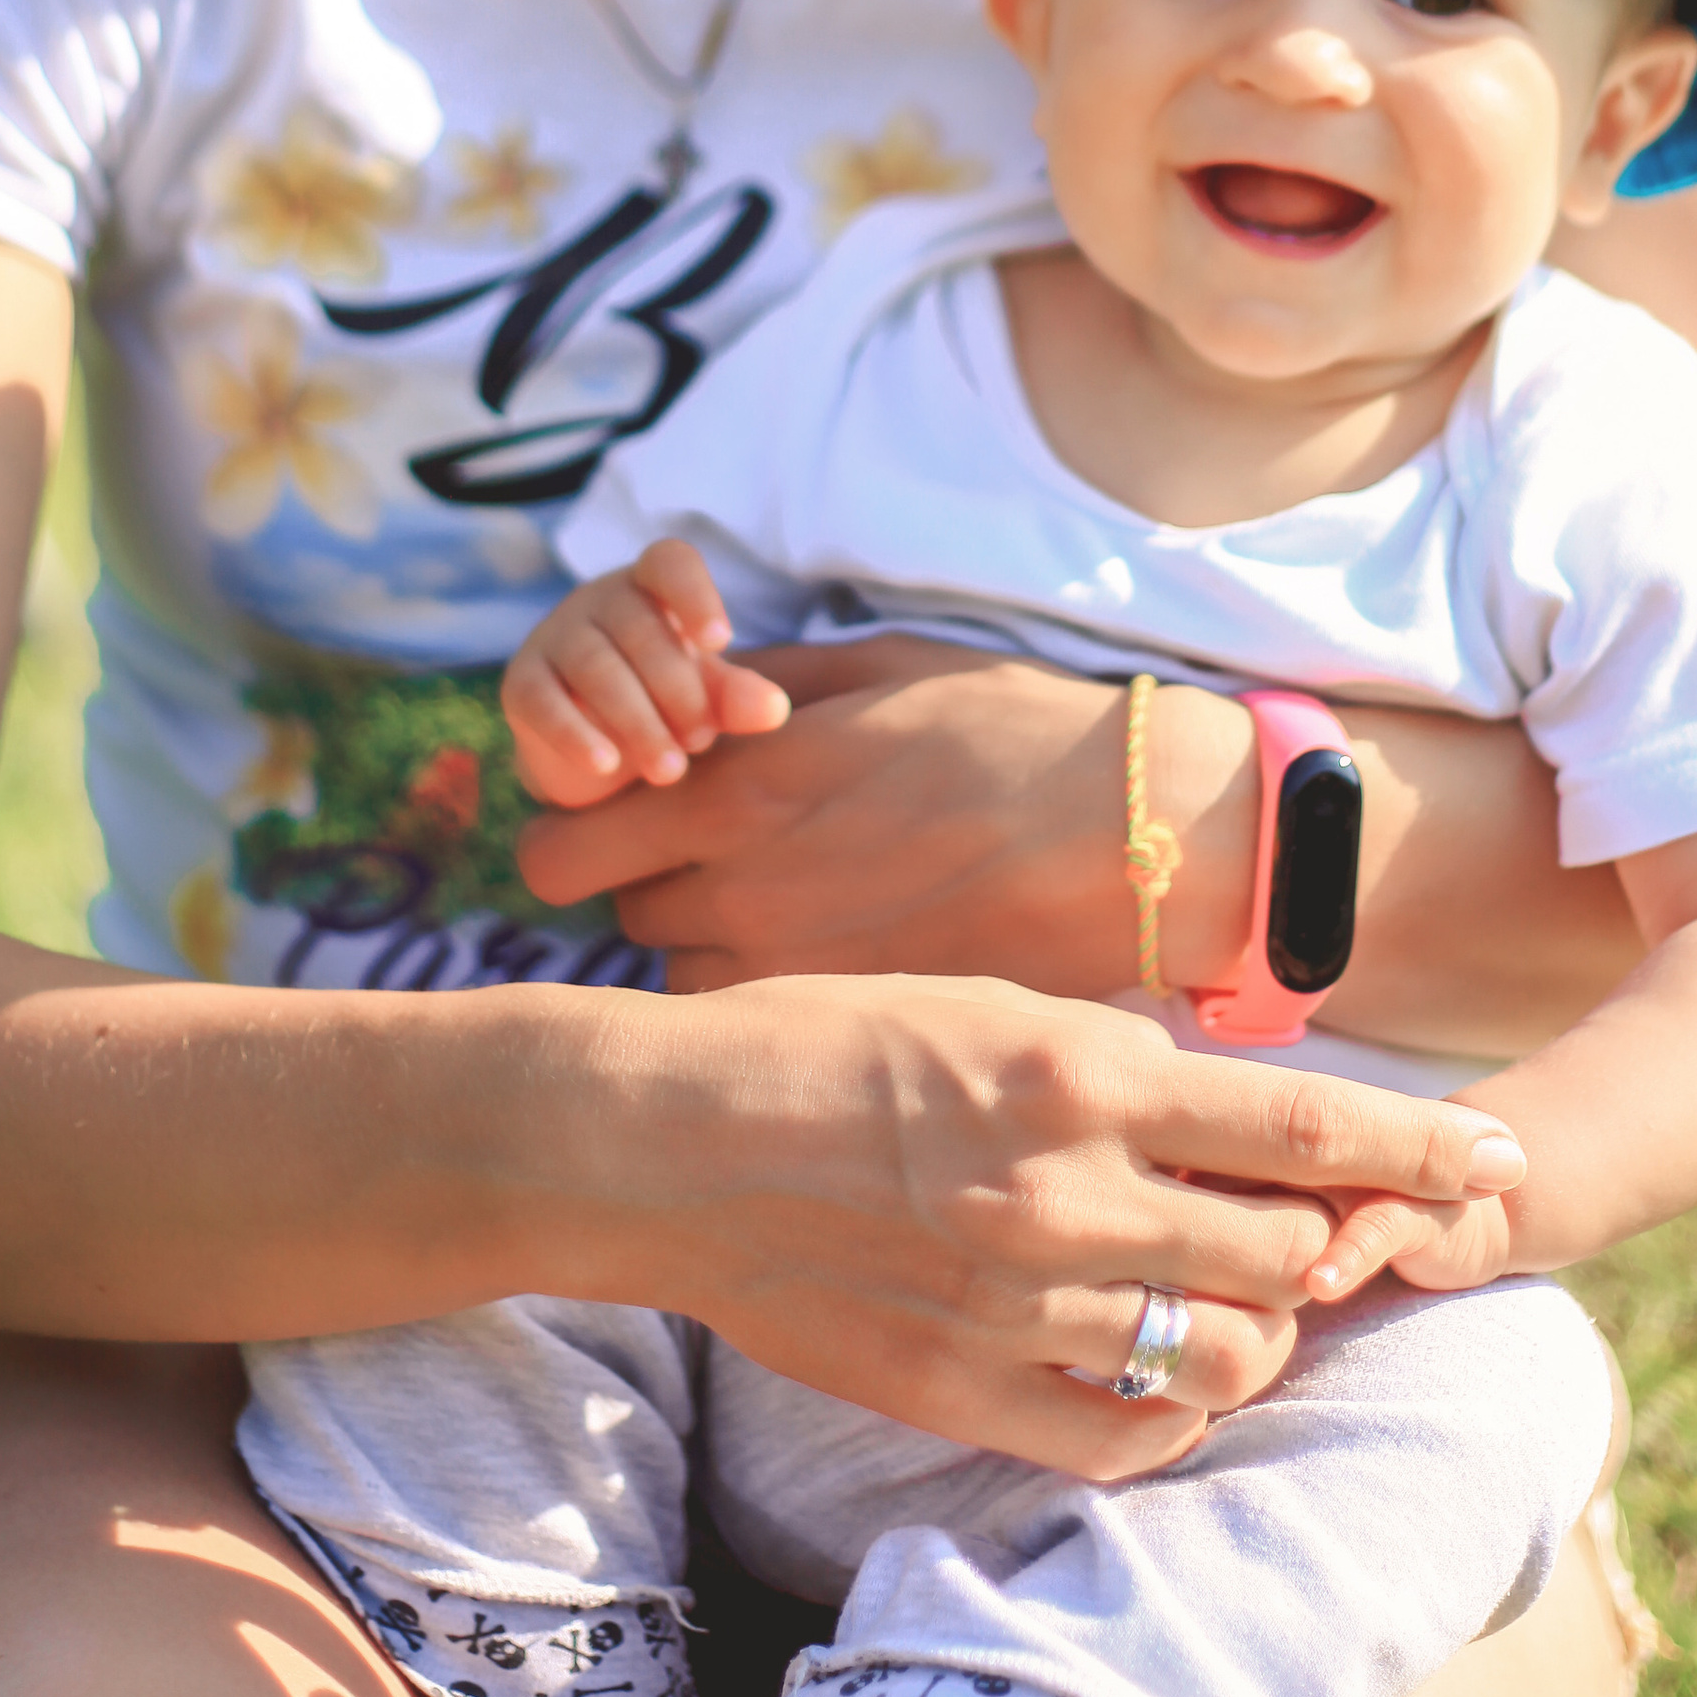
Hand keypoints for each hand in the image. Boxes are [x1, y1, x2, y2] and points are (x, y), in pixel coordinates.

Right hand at [501, 544, 790, 805]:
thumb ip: (738, 697)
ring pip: (596, 667)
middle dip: (677, 689)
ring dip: (637, 720)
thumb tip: (773, 708)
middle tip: (701, 741)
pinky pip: (543, 702)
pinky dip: (575, 734)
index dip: (694, 595)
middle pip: (639, 629)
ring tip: (670, 770)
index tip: (720, 641)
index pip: (670, 563)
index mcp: (651, 586)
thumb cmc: (665, 701)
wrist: (598, 749)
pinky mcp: (521, 683)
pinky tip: (606, 764)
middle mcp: (599, 600)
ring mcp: (554, 636)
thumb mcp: (707, 696)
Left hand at [514, 636, 1257, 994]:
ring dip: (708, 948)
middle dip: (648, 884)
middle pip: (617, 919)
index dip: (576, 833)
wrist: (1137, 834)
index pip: (559, 853)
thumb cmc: (1014, 730)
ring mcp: (797, 975)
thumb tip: (682, 702)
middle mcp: (744, 893)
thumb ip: (758, 687)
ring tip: (791, 906)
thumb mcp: (876, 668)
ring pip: (681, 983)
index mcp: (740, 790)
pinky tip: (834, 959)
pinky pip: (760, 1028)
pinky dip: (770, 1004)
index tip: (618, 815)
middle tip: (715, 856)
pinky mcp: (852, 1027)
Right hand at [593, 972, 1531, 1478]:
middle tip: (1344, 1233)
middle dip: (1342, 1247)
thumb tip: (1236, 1106)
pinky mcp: (962, 1391)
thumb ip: (1117, 1061)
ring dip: (1264, 1334)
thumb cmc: (820, 1041)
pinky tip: (1160, 1368)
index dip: (1424, 1146)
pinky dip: (1175, 1410)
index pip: (1303, 1123)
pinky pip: (1129, 1436)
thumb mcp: (988, 1002)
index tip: (1499, 1158)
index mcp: (1077, 1070)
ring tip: (1241, 1300)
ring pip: (1230, 1360)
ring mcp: (1014, 1305)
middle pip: (1292, 1256)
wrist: (660, 1143)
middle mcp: (1065, 1194)